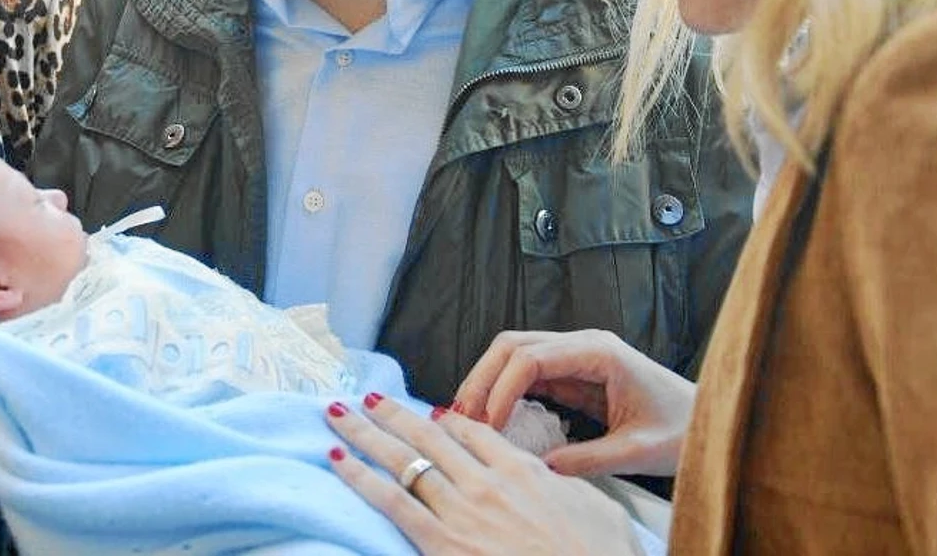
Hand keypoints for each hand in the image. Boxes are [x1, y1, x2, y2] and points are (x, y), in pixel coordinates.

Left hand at [327, 396, 638, 554]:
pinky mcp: (441, 542)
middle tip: (367, 396)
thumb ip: (569, 485)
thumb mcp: (599, 512)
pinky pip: (390, 500)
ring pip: (402, 459)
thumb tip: (555, 476)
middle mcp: (485, 482)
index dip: (446, 420)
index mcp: (523, 471)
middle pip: (427, 437)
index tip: (427, 413)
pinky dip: (359, 476)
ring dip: (365, 433)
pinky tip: (336, 457)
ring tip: (338, 413)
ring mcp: (460, 510)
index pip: (474, 433)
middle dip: (393, 414)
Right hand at [451, 329, 694, 477]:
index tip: (489, 425)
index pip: (531, 358)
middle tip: (461, 417)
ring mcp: (577, 356)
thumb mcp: (636, 451)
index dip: (501, 389)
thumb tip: (539, 469)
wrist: (710, 422)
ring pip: (514, 355)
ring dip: (487, 383)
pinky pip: (528, 375)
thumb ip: (587, 459)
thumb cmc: (684, 430)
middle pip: (512, 346)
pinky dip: (505, 392)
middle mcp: (583, 344)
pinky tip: (492, 418)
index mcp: (600, 352)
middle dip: (482, 379)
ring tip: (468, 418)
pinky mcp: (575, 374)